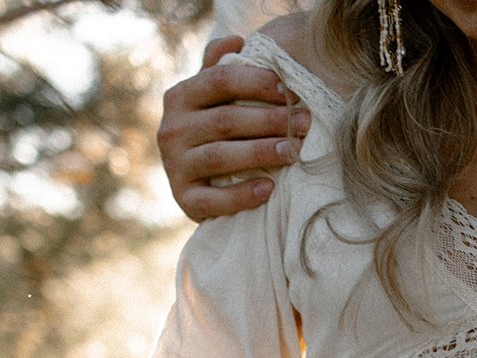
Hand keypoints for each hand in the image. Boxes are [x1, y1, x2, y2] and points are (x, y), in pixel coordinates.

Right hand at [157, 35, 310, 221]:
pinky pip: (213, 199)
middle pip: (225, 120)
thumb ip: (219, 70)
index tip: (290, 91)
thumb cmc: (213, 134)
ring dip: (261, 153)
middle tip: (305, 123)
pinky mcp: (184, 199)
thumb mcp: (211, 100)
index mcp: (180, 98)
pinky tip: (269, 188)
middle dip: (270, 120)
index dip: (256, 83)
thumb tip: (237, 39)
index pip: (219, 81)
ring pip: (220, 156)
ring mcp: (175, 165)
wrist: (195, 186)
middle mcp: (171, 129)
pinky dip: (243, 195)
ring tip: (293, 152)